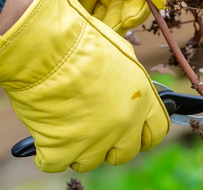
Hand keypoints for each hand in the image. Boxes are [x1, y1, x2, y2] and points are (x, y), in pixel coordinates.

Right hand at [0, 0, 169, 171]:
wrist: (48, 47)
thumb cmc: (82, 40)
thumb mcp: (121, 54)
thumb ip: (129, 81)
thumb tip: (127, 91)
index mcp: (142, 98)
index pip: (157, 131)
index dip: (144, 133)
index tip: (134, 132)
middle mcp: (124, 123)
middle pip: (125, 152)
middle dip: (111, 143)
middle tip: (93, 126)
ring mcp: (95, 140)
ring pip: (90, 160)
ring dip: (78, 146)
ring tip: (65, 120)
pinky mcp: (62, 149)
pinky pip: (56, 163)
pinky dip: (48, 151)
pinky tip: (46, 129)